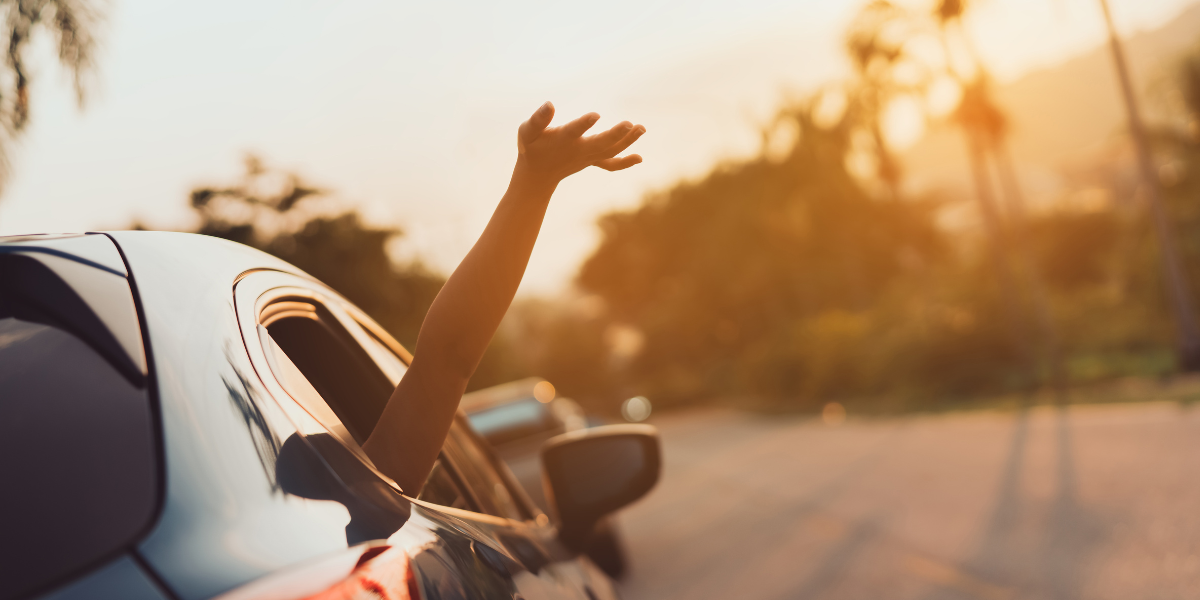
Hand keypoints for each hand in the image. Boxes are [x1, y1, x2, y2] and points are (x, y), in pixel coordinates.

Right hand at [516, 101, 644, 182]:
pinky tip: (639, 158)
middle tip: (630, 124)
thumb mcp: (527, 132)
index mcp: (562, 140)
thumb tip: (550, 104)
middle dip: (615, 135)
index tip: (596, 115)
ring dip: (627, 142)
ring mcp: (587, 157)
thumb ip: (538, 120)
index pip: (573, 132)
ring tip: (642, 128)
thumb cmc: (531, 148)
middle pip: (600, 144)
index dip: (583, 124)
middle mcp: (578, 151)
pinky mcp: (592, 160)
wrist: (537, 175)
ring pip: (610, 151)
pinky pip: (611, 164)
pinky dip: (625, 162)